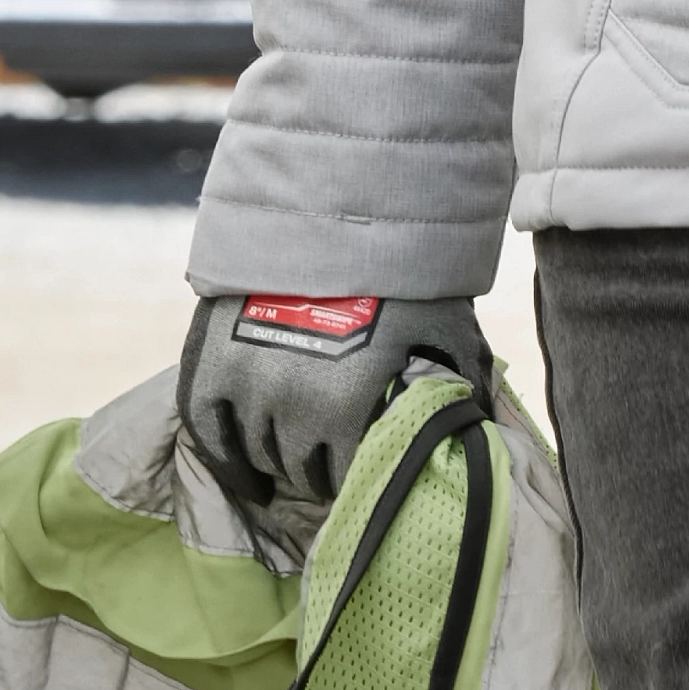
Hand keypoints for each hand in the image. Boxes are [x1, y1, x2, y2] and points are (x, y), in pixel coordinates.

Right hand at [177, 289, 495, 520]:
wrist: (334, 206)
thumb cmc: (399, 272)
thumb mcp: (444, 326)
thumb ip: (460, 380)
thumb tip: (479, 426)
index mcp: (350, 404)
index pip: (351, 473)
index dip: (363, 472)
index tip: (371, 467)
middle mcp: (292, 404)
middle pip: (303, 469)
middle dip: (321, 469)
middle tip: (334, 459)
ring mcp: (246, 385)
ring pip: (261, 455)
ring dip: (281, 460)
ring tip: (300, 457)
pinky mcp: (209, 366)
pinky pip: (209, 435)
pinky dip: (228, 464)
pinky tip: (250, 483)